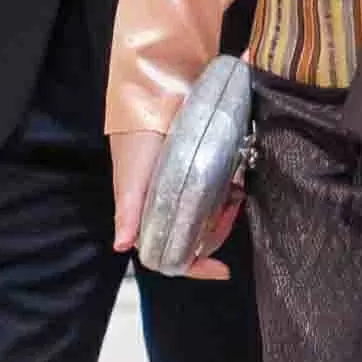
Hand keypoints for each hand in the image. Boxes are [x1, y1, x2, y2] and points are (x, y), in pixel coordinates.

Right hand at [107, 126, 229, 279]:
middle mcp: (166, 204)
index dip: (193, 266)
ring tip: (237, 194)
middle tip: (233, 211)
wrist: (160, 91)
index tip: (223, 270)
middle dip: (217, 233)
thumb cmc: (138, 136)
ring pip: (210, 217)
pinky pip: (221, 192)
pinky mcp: (202, 170)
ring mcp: (185, 188)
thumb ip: (128, 209)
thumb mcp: (132, 174)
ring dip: (226, 213)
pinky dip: (231, 193)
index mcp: (147, 212)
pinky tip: (239, 184)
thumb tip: (122, 246)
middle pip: (196, 238)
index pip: (168, 252)